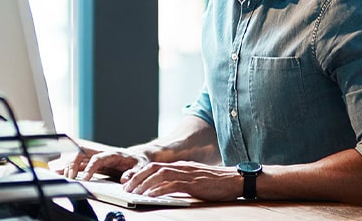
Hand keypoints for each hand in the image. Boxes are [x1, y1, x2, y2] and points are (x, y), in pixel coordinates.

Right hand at [59, 146, 148, 180]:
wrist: (138, 156)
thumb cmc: (138, 161)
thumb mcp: (141, 166)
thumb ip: (134, 172)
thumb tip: (125, 179)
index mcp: (112, 154)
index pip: (98, 158)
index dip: (90, 168)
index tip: (85, 179)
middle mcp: (102, 153)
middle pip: (83, 153)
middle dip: (74, 163)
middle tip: (71, 177)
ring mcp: (96, 156)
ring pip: (78, 157)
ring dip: (70, 165)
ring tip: (65, 178)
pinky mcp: (93, 162)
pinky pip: (78, 163)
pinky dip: (68, 167)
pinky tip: (59, 171)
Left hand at [121, 161, 241, 200]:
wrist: (235, 180)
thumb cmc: (218, 182)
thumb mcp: (196, 179)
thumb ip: (182, 181)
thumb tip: (168, 188)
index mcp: (181, 166)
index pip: (155, 166)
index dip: (140, 174)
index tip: (130, 183)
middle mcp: (181, 167)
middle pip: (153, 169)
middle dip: (137, 178)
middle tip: (126, 188)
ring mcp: (186, 174)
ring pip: (159, 175)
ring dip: (144, 184)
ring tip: (134, 193)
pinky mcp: (192, 183)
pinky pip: (171, 185)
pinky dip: (158, 189)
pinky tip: (151, 195)